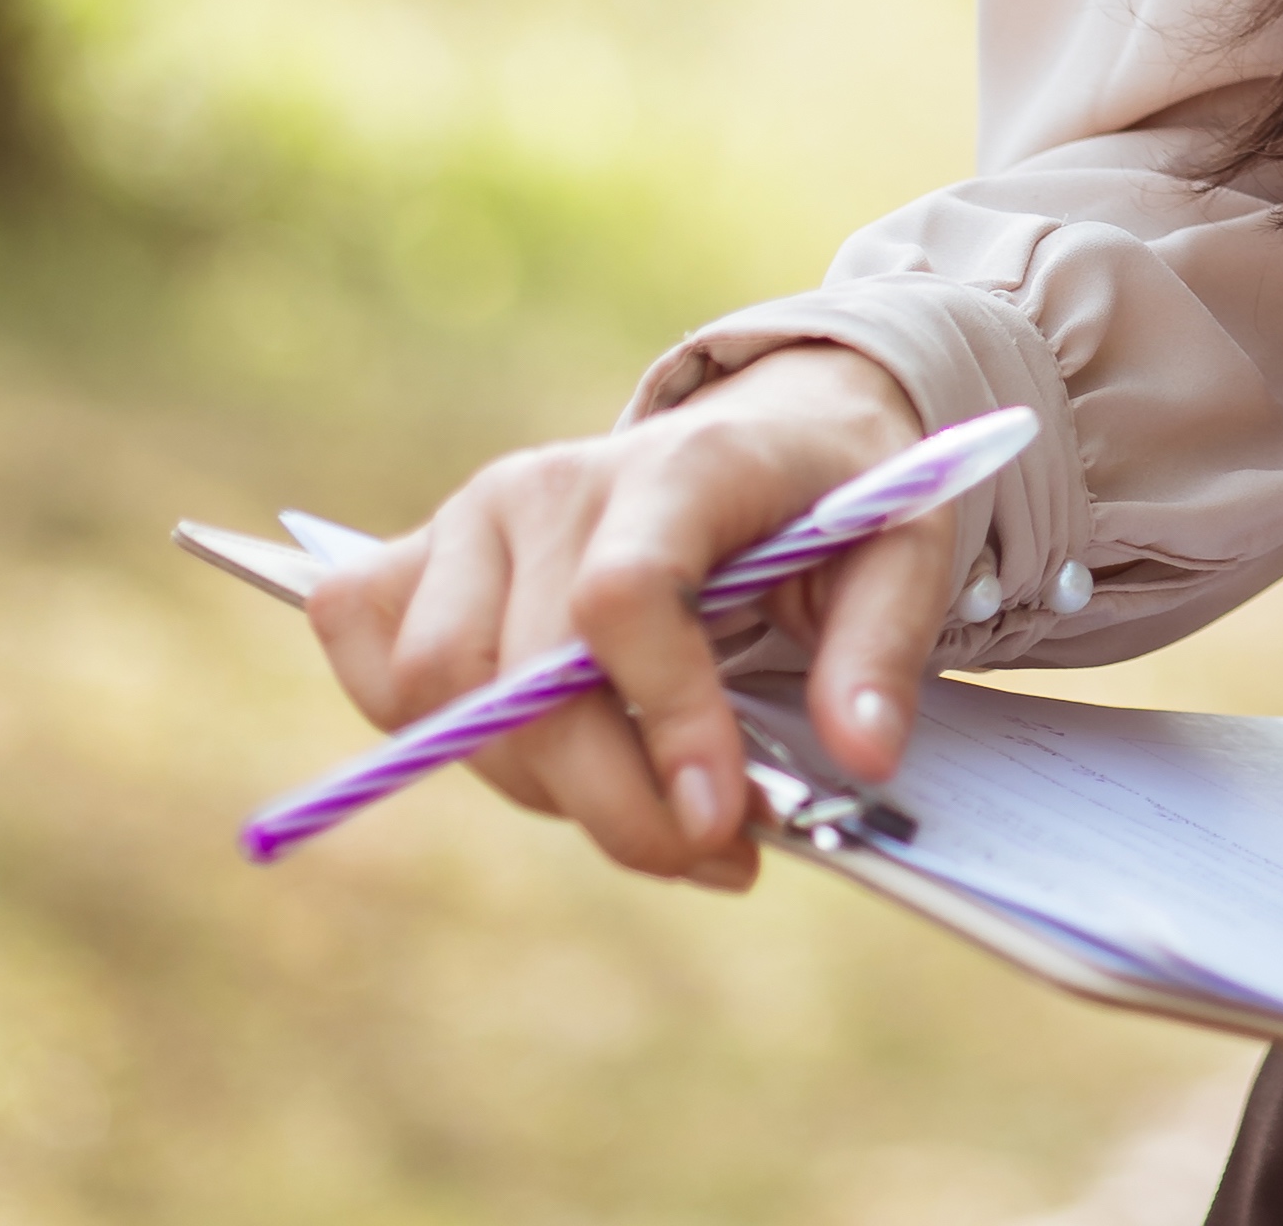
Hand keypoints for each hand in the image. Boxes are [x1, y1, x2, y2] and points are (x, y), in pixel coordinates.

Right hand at [306, 342, 942, 891]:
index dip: (662, 719)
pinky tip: (544, 754)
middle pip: (527, 678)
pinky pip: (375, 660)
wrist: (779, 434)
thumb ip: (883, 648)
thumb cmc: (838, 500)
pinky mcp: (422, 553)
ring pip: (443, 695)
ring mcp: (476, 514)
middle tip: (717, 850)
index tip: (724, 816)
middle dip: (616, 802)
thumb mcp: (907, 550)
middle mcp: (556, 479)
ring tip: (645, 800)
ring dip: (539, 786)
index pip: (624, 596)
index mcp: (683, 461)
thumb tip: (860, 759)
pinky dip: (428, 733)